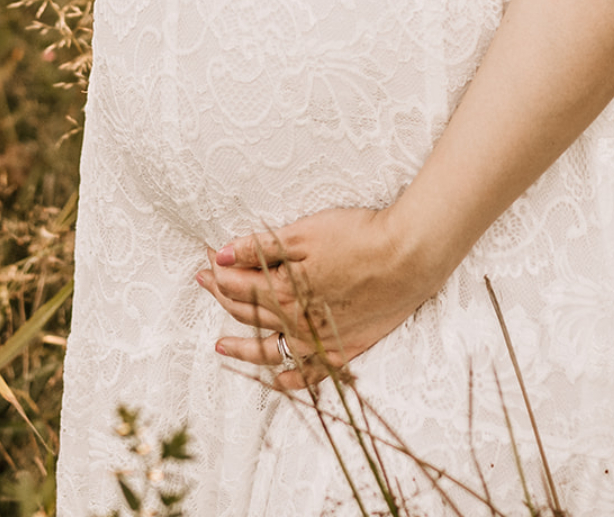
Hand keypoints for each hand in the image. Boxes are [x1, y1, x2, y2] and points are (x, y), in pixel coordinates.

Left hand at [196, 206, 435, 386]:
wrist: (407, 258)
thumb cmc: (358, 237)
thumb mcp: (304, 233)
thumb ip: (260, 246)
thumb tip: (222, 254)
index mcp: (281, 290)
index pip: (237, 283)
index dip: (218, 269)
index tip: (207, 258)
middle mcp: (294, 322)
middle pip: (248, 313)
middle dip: (222, 295)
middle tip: (206, 282)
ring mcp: (317, 340)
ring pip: (269, 349)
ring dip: (242, 346)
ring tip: (221, 345)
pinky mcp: (343, 349)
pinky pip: (309, 375)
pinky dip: (290, 380)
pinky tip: (276, 379)